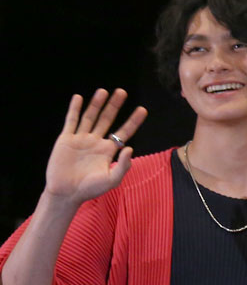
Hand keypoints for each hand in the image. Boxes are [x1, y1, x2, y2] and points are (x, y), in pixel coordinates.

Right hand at [45, 89, 147, 204]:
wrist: (66, 193)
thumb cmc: (90, 189)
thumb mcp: (112, 180)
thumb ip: (123, 166)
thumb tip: (130, 148)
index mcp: (109, 150)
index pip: (124, 131)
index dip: (133, 121)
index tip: (143, 109)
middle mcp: (96, 142)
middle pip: (107, 119)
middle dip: (115, 106)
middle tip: (122, 92)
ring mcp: (81, 139)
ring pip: (90, 117)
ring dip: (96, 104)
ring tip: (104, 91)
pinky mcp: (66, 140)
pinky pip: (71, 121)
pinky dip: (74, 109)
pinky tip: (79, 97)